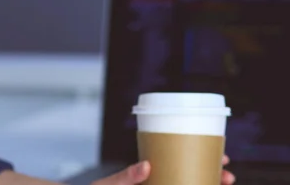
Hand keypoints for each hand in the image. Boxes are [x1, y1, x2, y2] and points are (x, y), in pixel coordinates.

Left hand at [90, 155, 235, 184]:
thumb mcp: (110, 184)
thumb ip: (126, 177)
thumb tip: (146, 165)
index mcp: (149, 174)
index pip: (180, 163)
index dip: (203, 158)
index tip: (224, 156)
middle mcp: (156, 183)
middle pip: (190, 176)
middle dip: (212, 175)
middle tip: (228, 175)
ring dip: (206, 184)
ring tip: (222, 182)